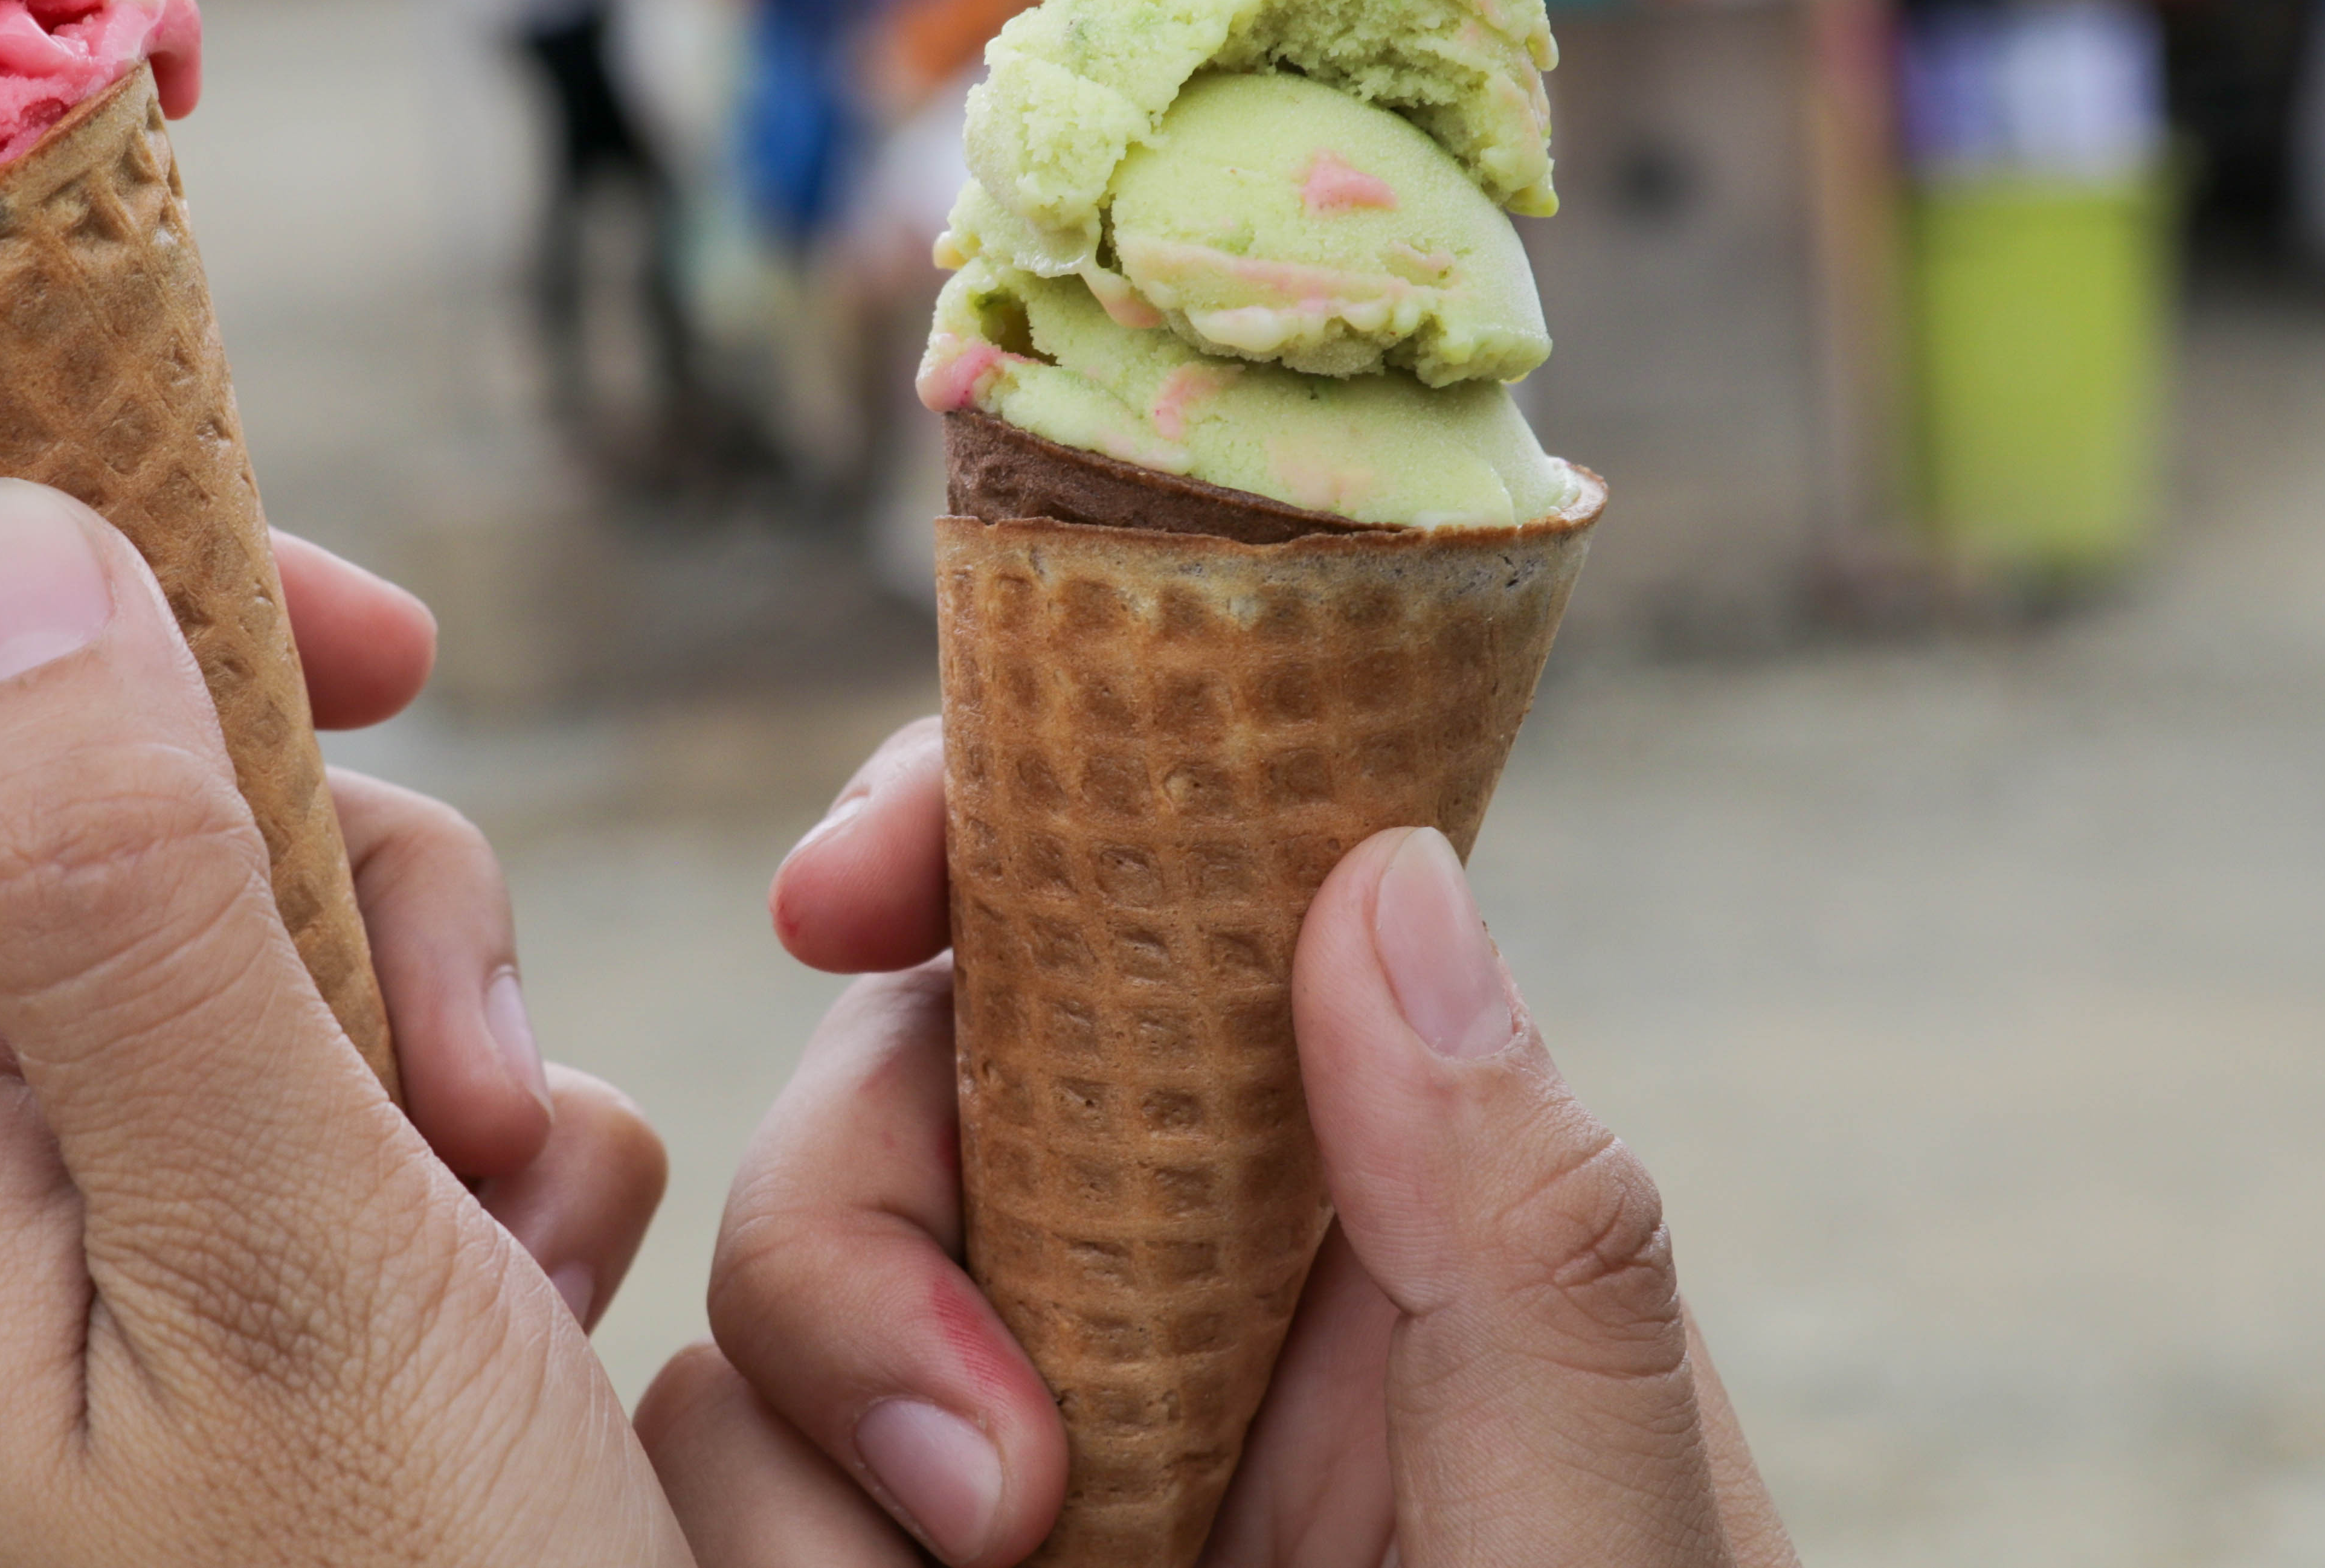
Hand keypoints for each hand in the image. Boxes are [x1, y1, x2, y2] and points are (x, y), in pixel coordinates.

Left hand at [0, 479, 684, 1564]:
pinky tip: (529, 1276)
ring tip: (514, 1190)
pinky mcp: (150, 1314)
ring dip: (403, 980)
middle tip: (450, 955)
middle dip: (267, 794)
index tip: (120, 454)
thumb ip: (124, 901)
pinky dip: (438, 1130)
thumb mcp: (287, 1264)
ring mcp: (8, 1251)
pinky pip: (274, 1086)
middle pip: (0, 777)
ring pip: (185, 914)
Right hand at [637, 719, 1794, 1566]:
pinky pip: (721, 1476)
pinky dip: (775, 1556)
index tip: (842, 890)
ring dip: (818, 1458)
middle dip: (868, 1241)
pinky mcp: (896, 1565)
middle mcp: (1162, 1280)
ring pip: (765, 1304)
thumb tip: (1381, 872)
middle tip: (1003, 1498)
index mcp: (1351, 1198)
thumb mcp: (1603, 1548)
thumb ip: (1532, 1244)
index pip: (1137, 907)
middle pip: (893, 1089)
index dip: (970, 830)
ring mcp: (1015, 1435)